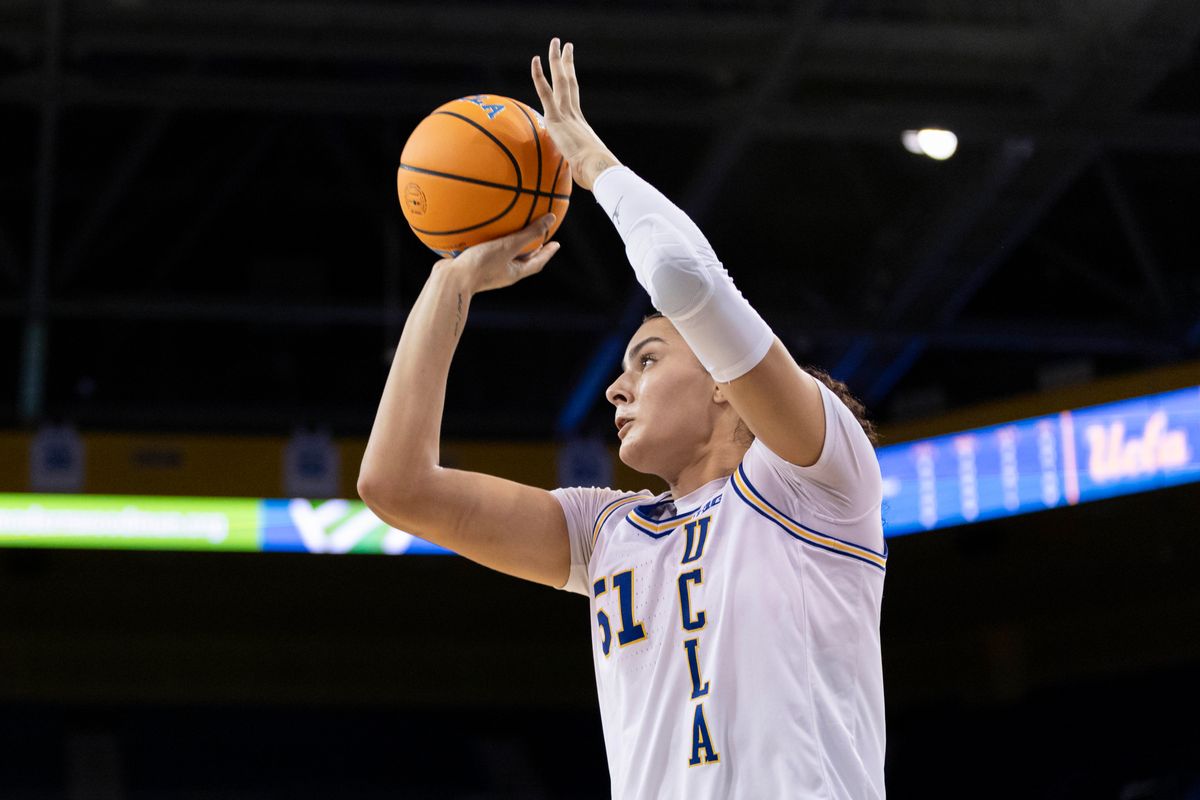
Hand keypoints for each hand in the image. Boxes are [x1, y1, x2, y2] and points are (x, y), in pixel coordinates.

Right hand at [440, 214, 560, 293]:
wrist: (450, 280)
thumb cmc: (482, 265)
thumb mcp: (509, 246)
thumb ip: (529, 233)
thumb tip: (551, 219)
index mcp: (514, 273)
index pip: (537, 262)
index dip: (548, 253)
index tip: (556, 244)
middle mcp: (502, 273)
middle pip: (522, 260)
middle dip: (531, 249)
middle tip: (538, 238)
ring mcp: (487, 270)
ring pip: (503, 255)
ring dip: (510, 245)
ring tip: (512, 232)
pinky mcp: (473, 265)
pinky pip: (485, 251)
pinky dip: (489, 241)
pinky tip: (482, 230)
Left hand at [531, 38, 619, 190]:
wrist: (599, 171)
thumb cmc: (595, 178)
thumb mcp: (584, 174)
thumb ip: (579, 174)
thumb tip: (585, 187)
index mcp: (580, 126)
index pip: (573, 101)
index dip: (569, 87)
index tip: (568, 74)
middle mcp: (576, 115)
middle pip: (570, 83)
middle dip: (567, 65)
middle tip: (566, 47)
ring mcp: (568, 114)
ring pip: (562, 80)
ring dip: (557, 60)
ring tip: (556, 42)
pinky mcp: (557, 118)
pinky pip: (546, 91)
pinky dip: (539, 75)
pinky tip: (535, 59)